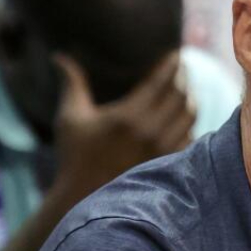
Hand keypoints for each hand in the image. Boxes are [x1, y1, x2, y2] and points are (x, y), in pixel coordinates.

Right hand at [51, 53, 194, 200]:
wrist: (85, 195)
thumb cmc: (75, 155)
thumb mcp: (70, 117)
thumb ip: (72, 84)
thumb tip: (59, 56)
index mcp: (129, 116)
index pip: (161, 83)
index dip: (172, 66)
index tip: (175, 54)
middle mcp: (151, 131)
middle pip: (181, 96)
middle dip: (184, 78)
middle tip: (182, 68)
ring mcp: (164, 149)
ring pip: (190, 116)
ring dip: (190, 98)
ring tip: (186, 88)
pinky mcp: (169, 163)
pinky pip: (191, 136)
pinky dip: (190, 123)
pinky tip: (185, 116)